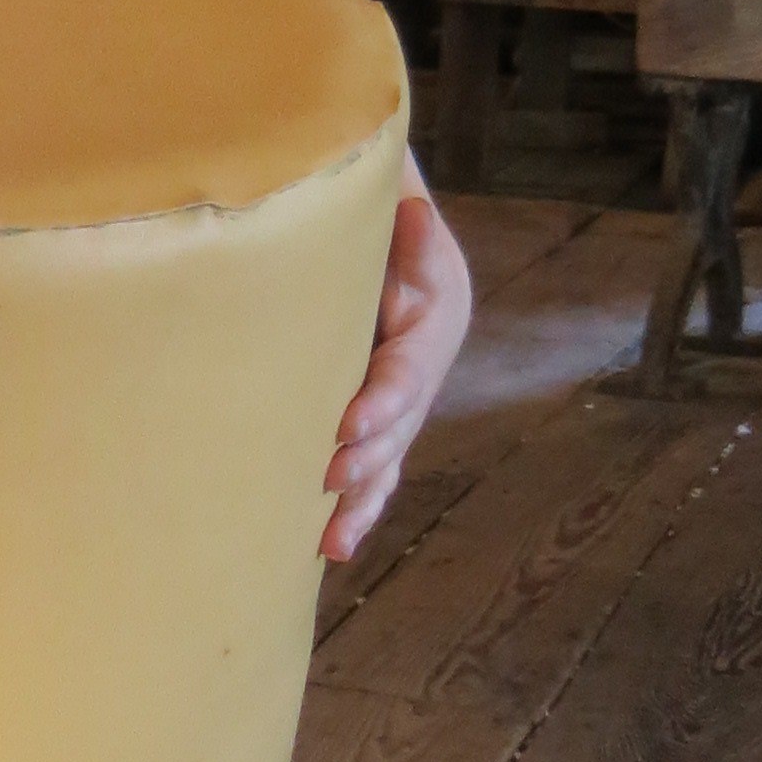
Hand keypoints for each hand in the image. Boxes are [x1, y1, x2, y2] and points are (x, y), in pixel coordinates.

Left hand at [324, 182, 471, 562]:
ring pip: (387, 462)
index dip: (381, 402)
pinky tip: (331, 548)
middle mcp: (422, 373)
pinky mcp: (378, 423)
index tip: (347, 426)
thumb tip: (414, 213)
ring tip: (332, 543)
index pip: (407, 373)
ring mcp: (403, 405)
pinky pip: (372, 472)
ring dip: (360, 504)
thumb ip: (403, 225)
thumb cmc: (382, 224)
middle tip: (327, 480)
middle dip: (365, 459)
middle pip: (399, 427)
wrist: (387, 242)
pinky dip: (356, 508)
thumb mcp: (397, 216)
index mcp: (433, 324)